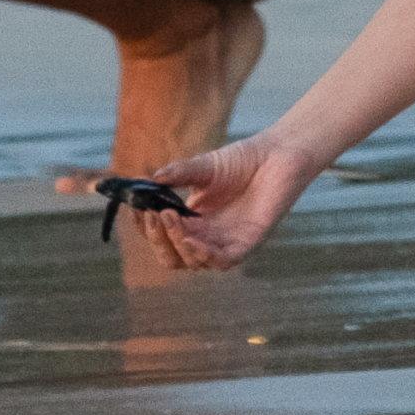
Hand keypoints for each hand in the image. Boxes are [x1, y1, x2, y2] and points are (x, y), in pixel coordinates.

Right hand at [143, 133, 306, 270]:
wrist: (278, 154)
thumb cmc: (243, 160)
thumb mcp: (203, 167)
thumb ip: (178, 174)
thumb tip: (150, 179)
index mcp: (195, 221)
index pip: (163, 236)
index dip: (147, 228)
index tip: (137, 209)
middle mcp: (210, 236)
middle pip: (174, 256)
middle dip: (157, 240)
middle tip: (151, 216)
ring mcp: (229, 241)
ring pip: (194, 261)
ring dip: (176, 244)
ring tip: (168, 218)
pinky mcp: (249, 242)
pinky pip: (223, 260)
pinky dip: (204, 254)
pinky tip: (190, 238)